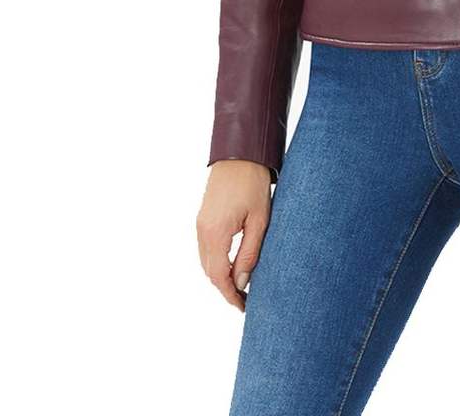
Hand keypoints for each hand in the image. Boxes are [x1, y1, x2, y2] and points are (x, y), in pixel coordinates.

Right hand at [197, 160, 271, 310]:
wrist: (241, 154)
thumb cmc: (253, 183)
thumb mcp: (259, 220)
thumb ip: (249, 254)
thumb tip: (240, 284)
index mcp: (215, 233)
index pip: (218, 276)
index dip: (230, 295)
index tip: (244, 307)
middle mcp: (202, 230)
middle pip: (209, 272)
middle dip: (225, 289)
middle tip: (244, 301)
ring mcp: (200, 223)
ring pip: (205, 262)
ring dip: (219, 277)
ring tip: (240, 287)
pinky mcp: (202, 217)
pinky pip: (205, 248)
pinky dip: (215, 262)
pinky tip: (230, 265)